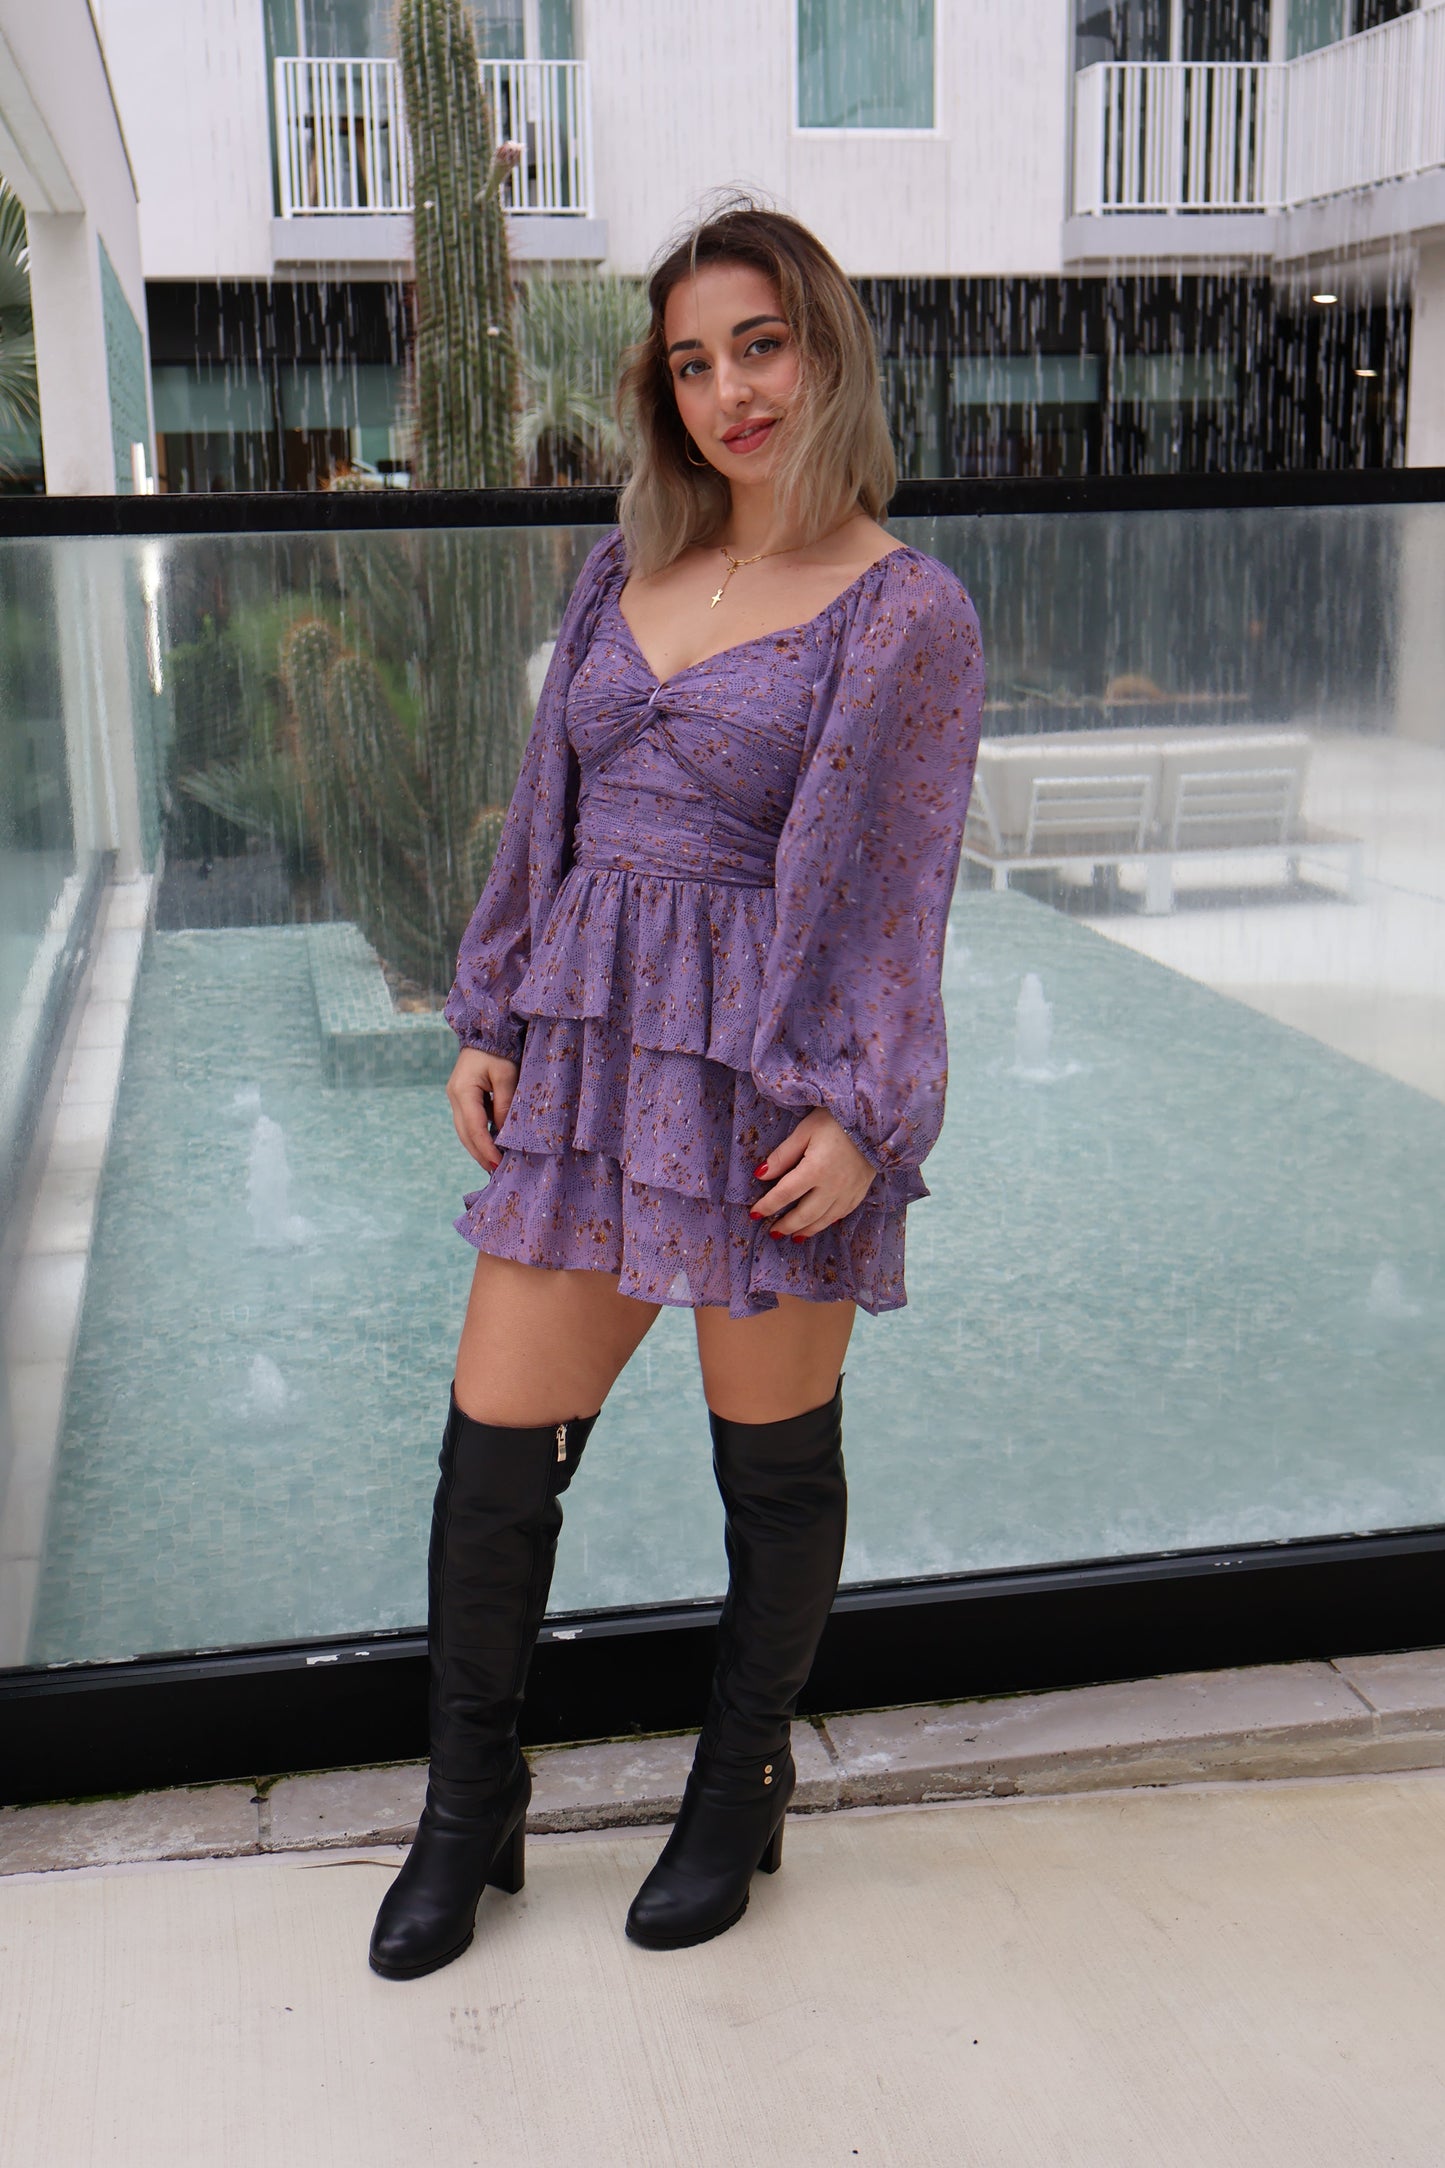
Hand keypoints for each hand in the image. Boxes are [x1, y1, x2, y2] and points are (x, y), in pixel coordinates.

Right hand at [448, 1047, 519, 1171]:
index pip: (475, 1128)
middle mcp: (454, 1096)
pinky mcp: (463, 1096)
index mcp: (462, 1091)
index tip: (499, 1164)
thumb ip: (504, 1104)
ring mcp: (456, 1097)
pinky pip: (469, 1121)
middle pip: (465, 1134)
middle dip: (480, 1154)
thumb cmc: (499, 1050)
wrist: (487, 1030)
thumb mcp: (506, 1075)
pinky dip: (479, 1135)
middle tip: (496, 1171)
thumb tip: (503, 1133)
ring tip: (494, 1163)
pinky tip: (492, 1145)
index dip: (486, 1149)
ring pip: (465, 1130)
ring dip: (478, 1147)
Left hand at [748, 1107, 877, 1240]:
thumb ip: (783, 1155)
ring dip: (806, 1230)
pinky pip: (841, 1215)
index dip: (768, 1206)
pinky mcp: (860, 1193)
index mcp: (815, 1169)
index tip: (755, 1214)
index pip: (785, 1194)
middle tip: (772, 1232)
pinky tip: (818, 1225)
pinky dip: (826, 1223)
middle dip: (786, 1225)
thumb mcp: (805, 1131)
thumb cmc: (836, 1121)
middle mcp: (832, 1186)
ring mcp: (848, 1192)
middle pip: (804, 1214)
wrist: (875, 1122)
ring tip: (793, 1236)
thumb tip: (761, 1175)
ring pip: (823, 1220)